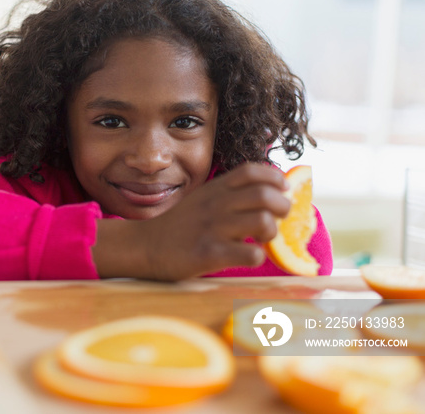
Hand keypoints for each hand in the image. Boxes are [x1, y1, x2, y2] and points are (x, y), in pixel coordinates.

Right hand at [93, 163, 290, 280]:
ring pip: (263, 222)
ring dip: (271, 233)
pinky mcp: (210, 253)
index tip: (282, 190)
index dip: (275, 178)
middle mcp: (216, 204)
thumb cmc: (179, 225)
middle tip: (276, 219)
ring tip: (261, 240)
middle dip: (282, 208)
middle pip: (265, 196)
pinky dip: (256, 256)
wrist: (145, 246)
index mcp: (215, 189)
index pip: (253, 171)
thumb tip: (267, 194)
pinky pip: (251, 254)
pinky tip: (246, 256)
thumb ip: (228, 194)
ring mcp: (213, 228)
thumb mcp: (201, 199)